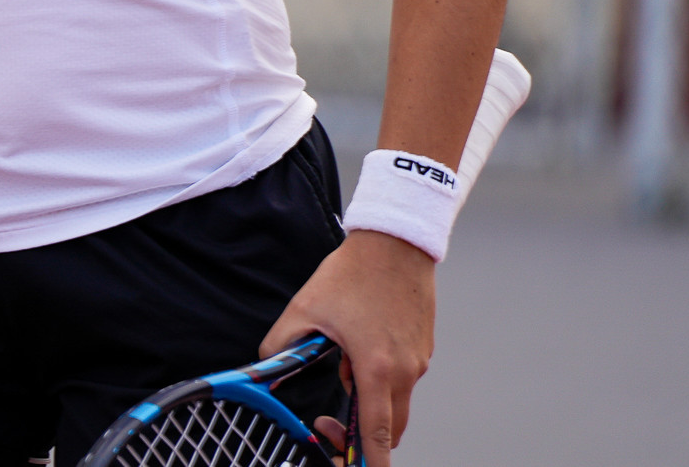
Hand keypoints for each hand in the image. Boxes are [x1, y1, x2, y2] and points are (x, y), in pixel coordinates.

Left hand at [261, 231, 435, 465]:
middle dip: (361, 437)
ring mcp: (418, 361)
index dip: (370, 462)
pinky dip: (381, 380)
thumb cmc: (350, 275)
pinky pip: (401, 379)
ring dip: (369, 402)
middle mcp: (404, 371)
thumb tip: (266, 372)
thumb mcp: (304, 310)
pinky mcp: (423, 349)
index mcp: (375, 368)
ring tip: (342, 362)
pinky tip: (359, 346)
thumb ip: (282, 347)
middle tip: (327, 423)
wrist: (394, 243)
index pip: (377, 434)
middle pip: (389, 429)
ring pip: (395, 403)